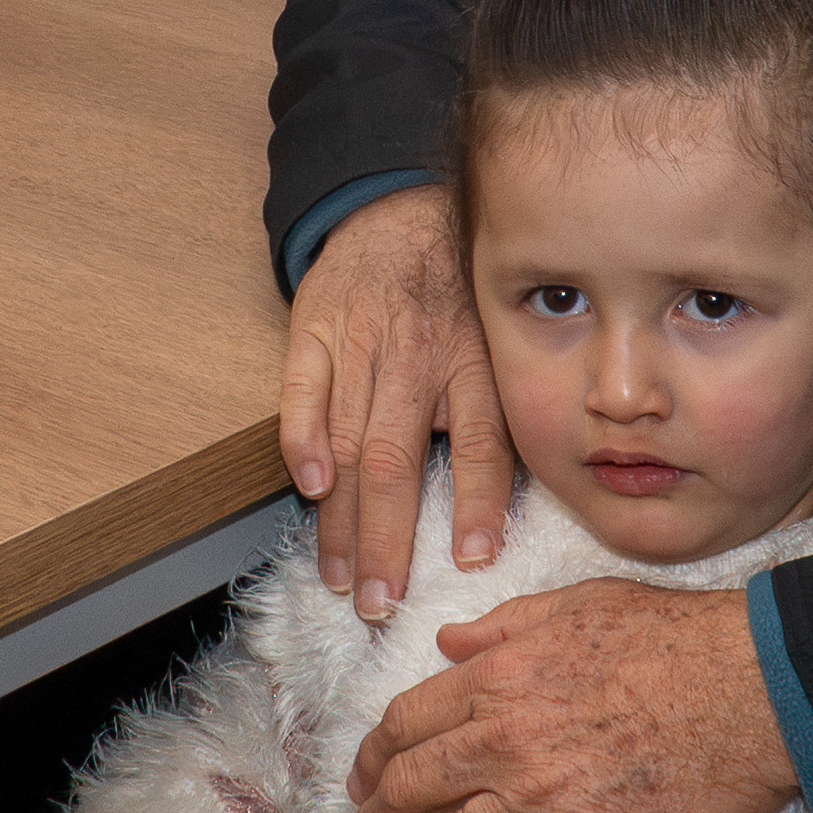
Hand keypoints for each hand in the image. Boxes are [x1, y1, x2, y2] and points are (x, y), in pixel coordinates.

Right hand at [277, 184, 504, 613]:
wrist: (398, 209)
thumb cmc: (456, 294)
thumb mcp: (496, 338)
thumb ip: (499, 410)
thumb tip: (509, 503)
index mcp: (473, 360)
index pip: (480, 441)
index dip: (477, 502)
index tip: (472, 560)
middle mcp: (418, 354)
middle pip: (399, 458)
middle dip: (388, 539)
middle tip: (381, 604)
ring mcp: (361, 341)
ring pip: (350, 439)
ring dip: (343, 517)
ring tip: (343, 578)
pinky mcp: (313, 328)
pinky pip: (302, 390)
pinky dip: (302, 438)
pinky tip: (310, 487)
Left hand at [341, 579, 789, 812]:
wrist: (755, 687)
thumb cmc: (677, 638)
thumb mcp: (577, 604)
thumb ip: (503, 625)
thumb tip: (446, 641)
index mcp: (497, 678)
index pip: (406, 726)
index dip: (373, 760)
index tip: (363, 784)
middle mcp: (502, 741)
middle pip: (407, 793)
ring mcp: (538, 802)